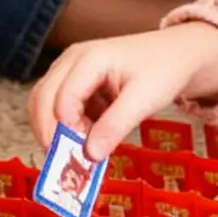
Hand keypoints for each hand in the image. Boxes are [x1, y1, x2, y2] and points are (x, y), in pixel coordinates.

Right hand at [28, 23, 217, 160]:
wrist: (175, 53)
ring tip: (76, 153)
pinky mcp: (74, 82)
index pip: (63, 96)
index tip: (81, 154)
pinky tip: (86, 140)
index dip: (66, 128)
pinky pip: (58, 106)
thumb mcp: (145, 99)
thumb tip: (90, 155)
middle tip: (64, 163)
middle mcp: (73, 60)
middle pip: (42, 97)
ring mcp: (70, 69)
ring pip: (44, 102)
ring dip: (54, 130)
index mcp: (90, 58)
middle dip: (49, 132)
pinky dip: (66, 127)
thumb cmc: (162, 70)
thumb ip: (116, 125)